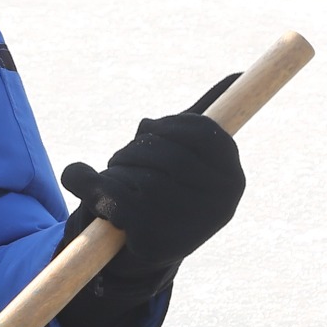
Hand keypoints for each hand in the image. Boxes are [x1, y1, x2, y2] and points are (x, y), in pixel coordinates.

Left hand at [58, 76, 245, 298]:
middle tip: (123, 157)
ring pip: (138, 173)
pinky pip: (112, 194)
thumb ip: (203, 120)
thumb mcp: (186, 155)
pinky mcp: (152, 240)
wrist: (142, 254)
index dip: (165, 126)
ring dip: (115, 168)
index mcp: (232, 178)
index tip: (148, 132)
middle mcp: (218, 204)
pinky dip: (88, 183)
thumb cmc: (165, 191)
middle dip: (135, 148)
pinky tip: (91, 190)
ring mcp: (187, 224)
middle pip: (164, 151)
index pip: (200, 131)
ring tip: (115, 178)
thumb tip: (238, 73)